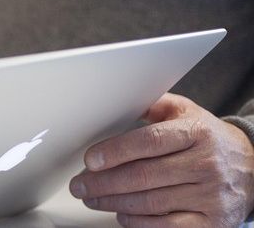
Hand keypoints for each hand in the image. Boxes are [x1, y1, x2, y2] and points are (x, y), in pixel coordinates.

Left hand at [70, 93, 253, 227]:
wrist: (253, 168)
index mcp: (196, 133)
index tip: (90, 160)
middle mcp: (206, 164)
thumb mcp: (186, 112)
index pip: (149, 142)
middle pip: (143, 176)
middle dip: (103, 182)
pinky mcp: (212, 222)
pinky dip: (138, 222)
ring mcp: (211, 195)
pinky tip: (121, 214)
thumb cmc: (209, 139)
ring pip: (150, 202)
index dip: (115, 152)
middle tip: (79, 185)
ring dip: (113, 202)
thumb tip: (117, 101)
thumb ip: (152, 105)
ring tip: (92, 198)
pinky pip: (166, 226)